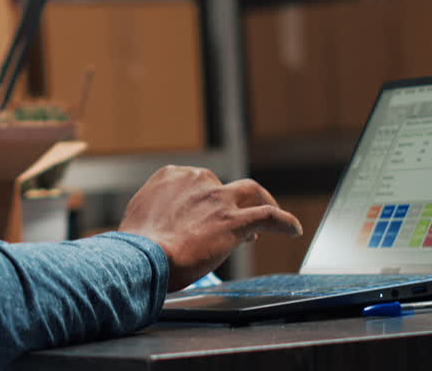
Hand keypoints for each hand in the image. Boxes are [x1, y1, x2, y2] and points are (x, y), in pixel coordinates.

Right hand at [118, 166, 301, 291]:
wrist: (143, 256)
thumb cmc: (137, 245)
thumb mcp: (139, 216)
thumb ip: (155, 212)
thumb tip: (159, 225)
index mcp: (172, 176)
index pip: (198, 182)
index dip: (209, 199)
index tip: (210, 214)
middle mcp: (197, 180)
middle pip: (225, 187)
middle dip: (232, 203)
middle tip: (235, 224)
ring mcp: (218, 199)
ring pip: (253, 192)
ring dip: (265, 201)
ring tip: (273, 215)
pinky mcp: (235, 221)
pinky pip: (270, 217)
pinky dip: (286, 223)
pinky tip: (294, 230)